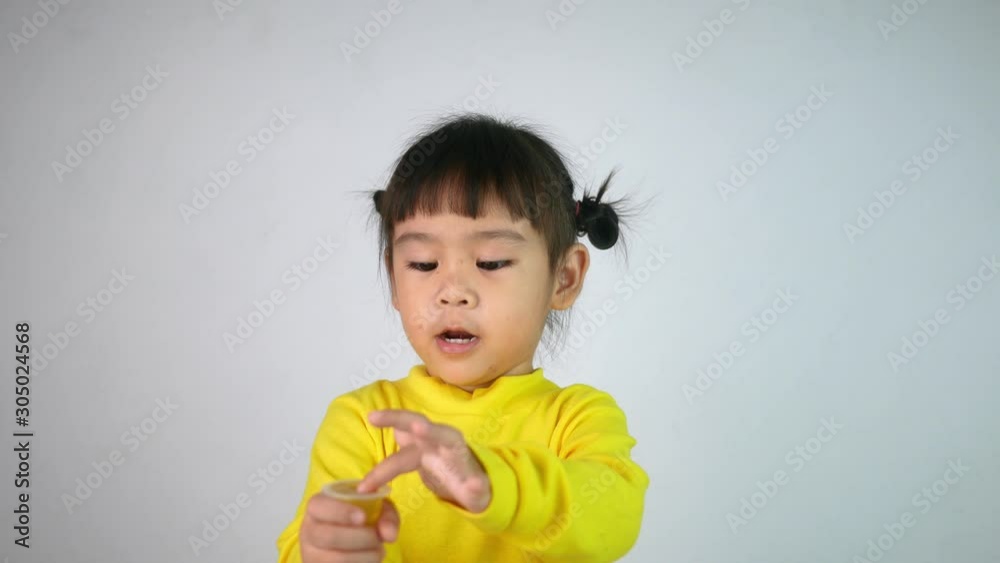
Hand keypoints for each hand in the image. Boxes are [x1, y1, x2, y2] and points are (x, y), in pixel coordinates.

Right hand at [299, 492, 398, 562]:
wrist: (348, 536)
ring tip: (378, 551)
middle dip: (360, 538)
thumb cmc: (360, 517)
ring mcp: (311, 554)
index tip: (363, 517)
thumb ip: (386, 515)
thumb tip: (389, 535)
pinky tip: (369, 561)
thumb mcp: (376, 507)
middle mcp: (308, 530)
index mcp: (316, 507)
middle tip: (376, 538)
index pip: (319, 506)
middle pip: (328, 536)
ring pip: (336, 559)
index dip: (341, 512)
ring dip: (364, 557)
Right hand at [357, 409, 491, 512]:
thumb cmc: (474, 488)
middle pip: (417, 424)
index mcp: (454, 447)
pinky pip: (394, 452)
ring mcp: (423, 444)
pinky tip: (369, 437)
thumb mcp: (479, 493)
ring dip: (388, 423)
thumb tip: (477, 486)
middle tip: (375, 417)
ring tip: (370, 418)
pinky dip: (382, 452)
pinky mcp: (412, 453)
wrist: (466, 485)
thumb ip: (477, 489)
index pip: (444, 435)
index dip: (431, 431)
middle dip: (398, 418)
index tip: (418, 428)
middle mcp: (437, 440)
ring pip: (403, 432)